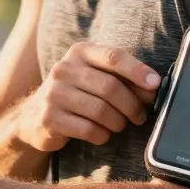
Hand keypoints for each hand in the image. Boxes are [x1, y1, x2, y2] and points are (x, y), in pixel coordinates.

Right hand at [19, 42, 160, 151]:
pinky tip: (101, 134)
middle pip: (110, 87)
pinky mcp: (49, 118)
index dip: (138, 71)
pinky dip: (102, 135)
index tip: (155, 84)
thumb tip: (153, 87)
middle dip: (132, 105)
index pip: (113, 57)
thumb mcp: (94, 76)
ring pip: (101, 110)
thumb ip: (121, 77)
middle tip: (140, 116)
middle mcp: (63, 69)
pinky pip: (88, 129)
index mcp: (79, 52)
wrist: (34, 117)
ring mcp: (53, 94)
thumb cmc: (76, 95)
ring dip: (118, 122)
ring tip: (119, 125)